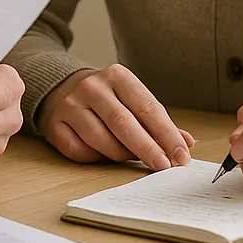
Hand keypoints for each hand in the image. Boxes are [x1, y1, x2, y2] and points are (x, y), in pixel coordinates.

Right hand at [37, 64, 194, 170]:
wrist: (60, 89)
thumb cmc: (107, 98)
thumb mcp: (132, 99)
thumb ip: (158, 121)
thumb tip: (187, 143)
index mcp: (117, 76)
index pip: (147, 107)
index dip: (167, 134)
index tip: (181, 155)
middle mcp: (92, 87)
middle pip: (124, 124)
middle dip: (148, 149)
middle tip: (164, 167)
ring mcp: (70, 106)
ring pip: (103, 141)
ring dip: (123, 156)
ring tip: (133, 159)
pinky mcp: (55, 125)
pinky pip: (81, 152)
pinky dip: (97, 159)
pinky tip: (103, 154)